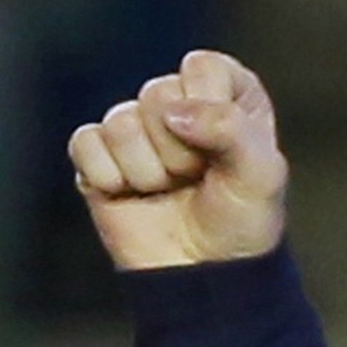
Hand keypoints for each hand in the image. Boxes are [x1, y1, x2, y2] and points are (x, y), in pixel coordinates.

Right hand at [67, 50, 289, 270]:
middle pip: (156, 94)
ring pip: (119, 122)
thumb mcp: (261, 174)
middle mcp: (179, 104)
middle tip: (194, 179)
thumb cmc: (241, 223)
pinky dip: (109, 176)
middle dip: (178, 150)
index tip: (223, 151)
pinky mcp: (100, 158)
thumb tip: (172, 113)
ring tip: (166, 191)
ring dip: (147, 170)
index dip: (210, 110)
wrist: (203, 278)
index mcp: (225, 93)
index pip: (201, 67)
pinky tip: (131, 195)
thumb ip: (230, 127)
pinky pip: (85, 143)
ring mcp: (136, 130)